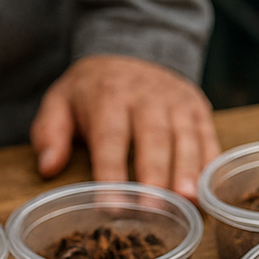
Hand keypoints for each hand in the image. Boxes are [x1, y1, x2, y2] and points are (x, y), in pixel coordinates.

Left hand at [30, 55, 220, 201]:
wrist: (133, 49)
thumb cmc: (94, 90)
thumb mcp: (60, 100)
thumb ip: (50, 132)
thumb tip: (48, 167)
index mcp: (109, 96)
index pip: (110, 139)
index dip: (111, 174)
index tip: (111, 206)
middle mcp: (147, 97)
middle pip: (154, 140)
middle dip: (156, 176)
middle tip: (156, 209)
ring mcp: (178, 102)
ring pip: (186, 140)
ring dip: (189, 172)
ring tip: (189, 203)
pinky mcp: (199, 109)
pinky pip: (208, 138)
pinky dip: (210, 166)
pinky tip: (209, 191)